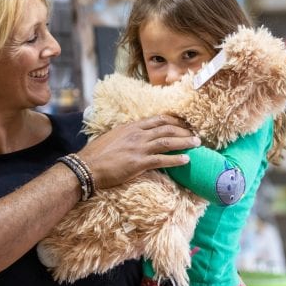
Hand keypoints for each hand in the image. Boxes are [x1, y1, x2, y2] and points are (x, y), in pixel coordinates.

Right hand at [77, 115, 199, 188]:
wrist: (87, 166)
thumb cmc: (96, 154)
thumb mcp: (112, 138)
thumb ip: (125, 135)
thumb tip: (133, 137)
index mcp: (131, 127)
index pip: (157, 119)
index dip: (173, 120)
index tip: (184, 123)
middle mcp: (137, 134)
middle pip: (166, 128)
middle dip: (183, 130)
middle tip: (195, 133)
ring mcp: (139, 148)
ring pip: (168, 141)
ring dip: (185, 142)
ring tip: (197, 143)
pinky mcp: (139, 163)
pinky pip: (163, 160)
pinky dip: (176, 159)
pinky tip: (187, 160)